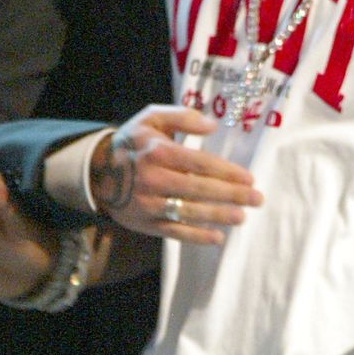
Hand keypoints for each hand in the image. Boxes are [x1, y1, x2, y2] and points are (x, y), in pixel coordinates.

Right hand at [90, 104, 260, 245]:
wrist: (97, 171)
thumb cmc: (133, 142)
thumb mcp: (151, 118)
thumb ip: (182, 117)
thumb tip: (212, 125)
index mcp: (157, 152)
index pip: (199, 164)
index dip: (226, 172)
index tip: (249, 178)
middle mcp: (152, 179)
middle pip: (199, 189)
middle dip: (231, 195)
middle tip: (256, 199)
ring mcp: (148, 204)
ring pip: (188, 212)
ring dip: (218, 216)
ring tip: (241, 217)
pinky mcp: (144, 223)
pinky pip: (174, 232)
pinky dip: (196, 237)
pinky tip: (217, 237)